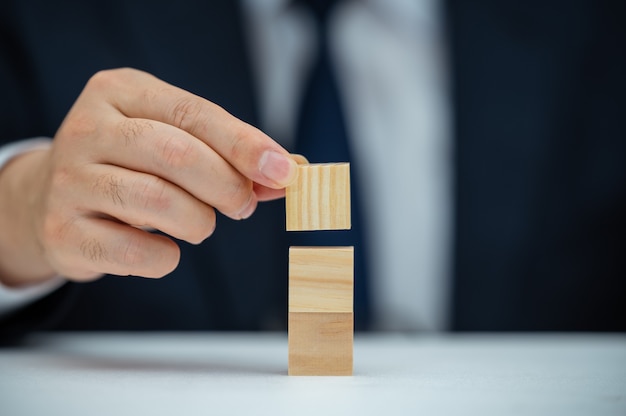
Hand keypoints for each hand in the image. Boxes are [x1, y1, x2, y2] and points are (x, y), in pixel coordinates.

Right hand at [0, 68, 297, 284]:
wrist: (52, 199)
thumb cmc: (131, 165)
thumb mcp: (174, 141)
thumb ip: (229, 154)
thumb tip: (290, 171)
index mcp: (120, 92)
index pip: (194, 114)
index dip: (245, 145)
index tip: (285, 172)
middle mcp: (88, 129)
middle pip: (178, 154)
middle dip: (227, 186)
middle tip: (242, 205)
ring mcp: (69, 180)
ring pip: (157, 201)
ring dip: (199, 222)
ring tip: (200, 225)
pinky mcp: (62, 231)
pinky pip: (133, 251)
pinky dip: (165, 258)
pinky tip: (165, 250)